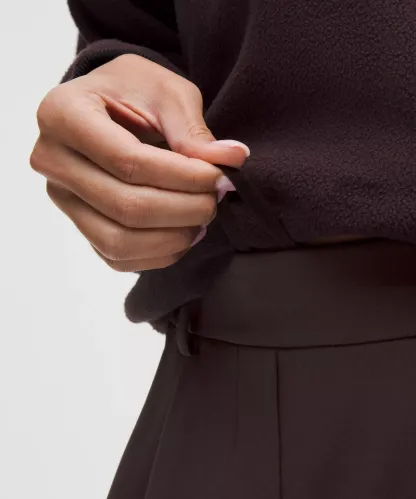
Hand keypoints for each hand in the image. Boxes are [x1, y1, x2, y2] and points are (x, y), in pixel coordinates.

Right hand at [30, 54, 248, 270]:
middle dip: (184, 208)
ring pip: (119, 242)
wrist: (109, 109)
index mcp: (64, 114)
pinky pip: (117, 258)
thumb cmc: (135, 92)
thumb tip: (230, 161)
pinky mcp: (78, 225)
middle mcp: (52, 161)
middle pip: (125, 207)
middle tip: (217, 197)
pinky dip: (158, 255)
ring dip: (173, 238)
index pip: (128, 162)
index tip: (220, 177)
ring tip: (203, 218)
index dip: (183, 176)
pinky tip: (184, 235)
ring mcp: (62, 199)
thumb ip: (193, 130)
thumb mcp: (166, 92)